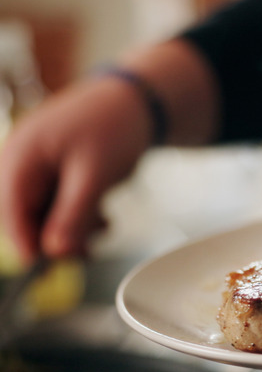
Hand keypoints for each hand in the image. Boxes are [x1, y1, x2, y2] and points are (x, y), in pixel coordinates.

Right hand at [0, 76, 152, 261]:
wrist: (137, 100)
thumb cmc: (114, 126)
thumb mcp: (95, 175)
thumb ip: (73, 214)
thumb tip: (53, 253)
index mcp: (21, 156)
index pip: (10, 210)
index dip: (25, 243)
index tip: (43, 271)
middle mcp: (21, 161)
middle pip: (25, 216)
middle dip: (55, 236)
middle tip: (87, 252)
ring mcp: (37, 167)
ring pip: (44, 214)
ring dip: (71, 227)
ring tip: (103, 225)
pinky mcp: (55, 172)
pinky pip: (58, 204)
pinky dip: (79, 215)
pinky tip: (102, 217)